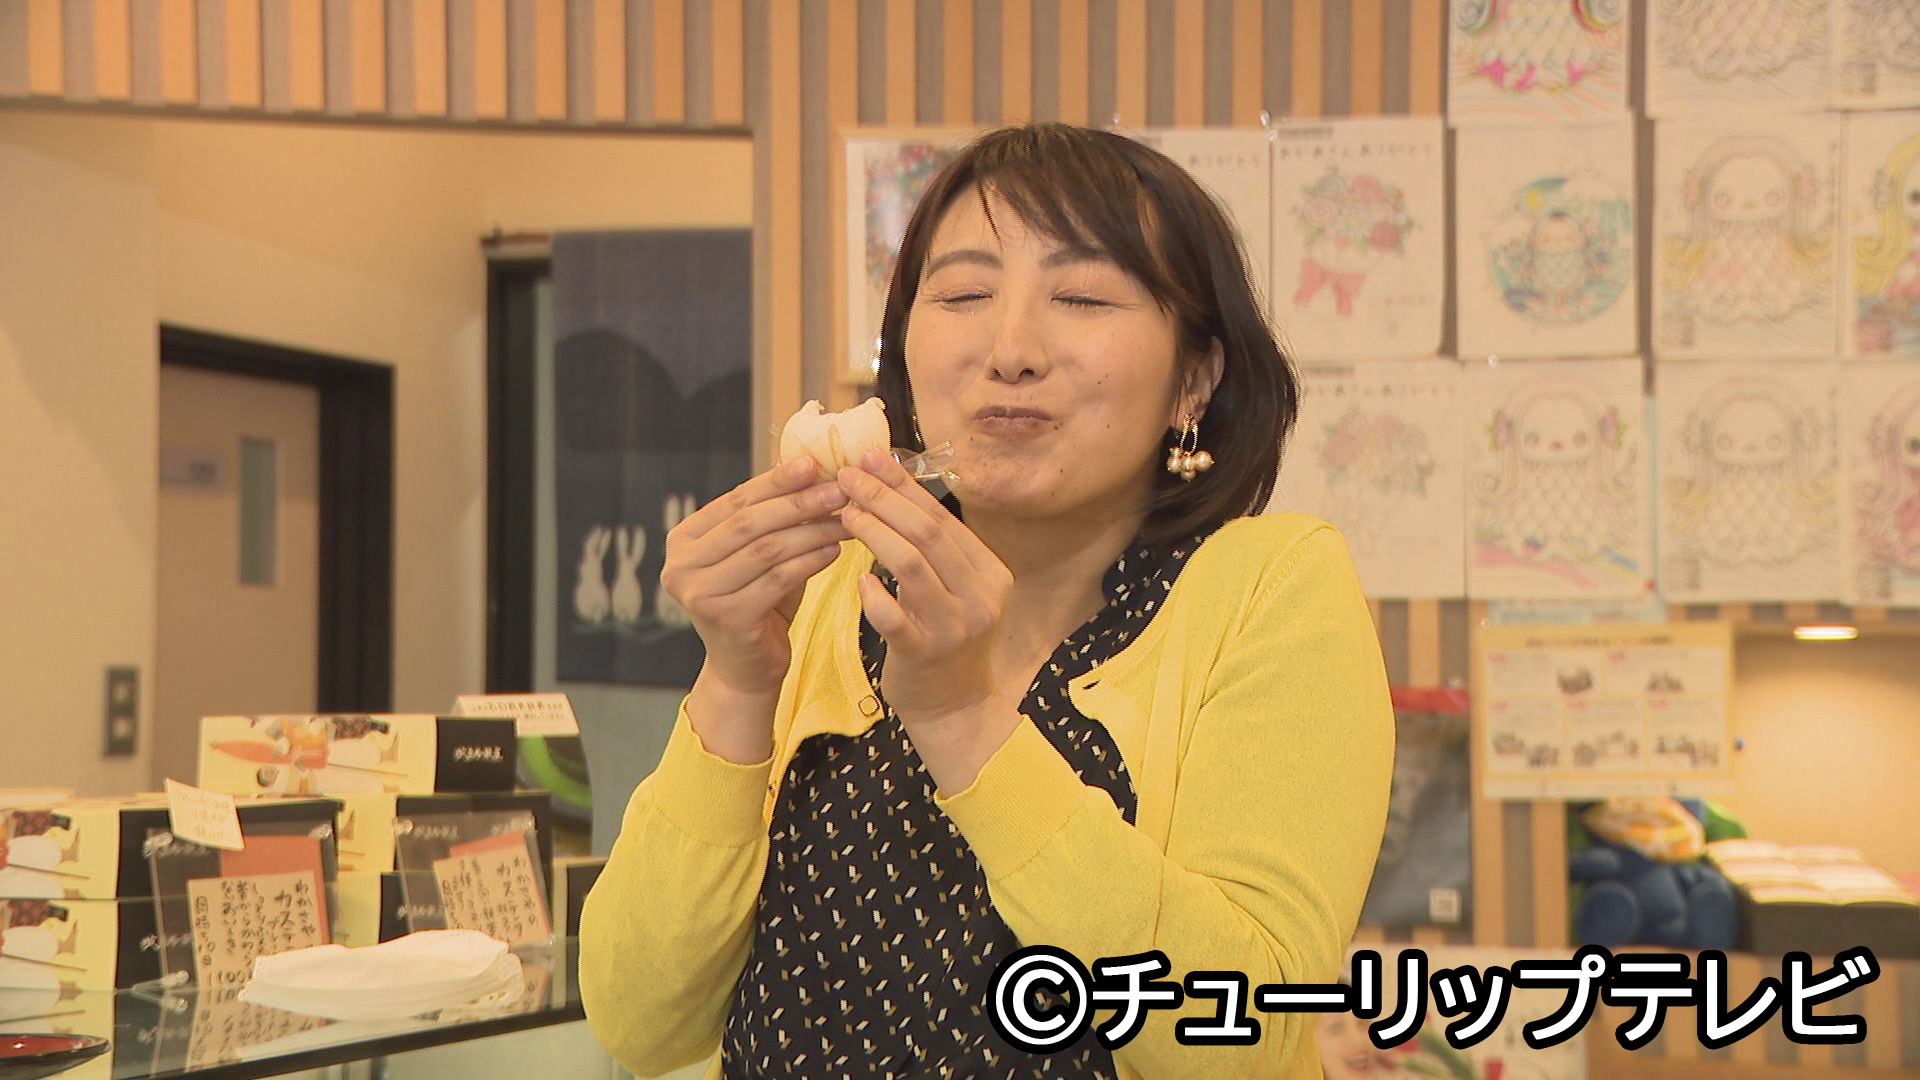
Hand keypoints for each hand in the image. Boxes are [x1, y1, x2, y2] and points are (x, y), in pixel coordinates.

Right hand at [659, 458, 853, 700]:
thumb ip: (772, 519)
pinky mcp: (726, 617)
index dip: (776, 481)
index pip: (735, 501)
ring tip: (846, 519)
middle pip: (750, 522)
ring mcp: (699, 593)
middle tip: (840, 489)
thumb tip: (810, 469)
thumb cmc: (758, 605)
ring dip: (812, 531)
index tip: (813, 464)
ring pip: (767, 549)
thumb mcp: (759, 557)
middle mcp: (681, 565)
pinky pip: (778, 579)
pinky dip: (810, 561)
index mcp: (684, 540)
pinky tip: (836, 551)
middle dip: (799, 503)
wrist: (746, 670)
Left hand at [837, 450, 1014, 728]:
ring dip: (874, 534)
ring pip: (911, 566)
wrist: (956, 709)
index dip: (904, 486)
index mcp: (990, 573)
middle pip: (928, 534)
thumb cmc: (945, 640)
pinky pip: (895, 617)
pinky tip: (856, 579)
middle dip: (884, 499)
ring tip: (844, 514)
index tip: (870, 459)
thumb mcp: (954, 590)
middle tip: (848, 476)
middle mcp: (980, 596)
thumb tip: (892, 485)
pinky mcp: (926, 655)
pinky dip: (874, 595)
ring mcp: (955, 627)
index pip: (943, 518)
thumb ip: (933, 549)